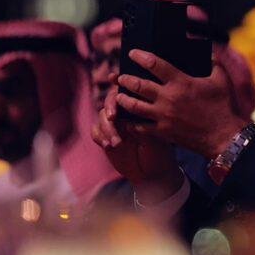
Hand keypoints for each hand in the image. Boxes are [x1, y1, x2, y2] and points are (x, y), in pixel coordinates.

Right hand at [91, 85, 182, 203]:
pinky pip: (95, 131)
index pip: (129, 93)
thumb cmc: (158, 154)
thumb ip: (142, 128)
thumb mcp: (155, 140)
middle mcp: (127, 114)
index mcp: (141, 109)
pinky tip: (108, 146)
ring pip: (102, 116)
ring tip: (117, 143)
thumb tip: (127, 121)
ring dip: (107, 128)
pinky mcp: (105, 137)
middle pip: (111, 101)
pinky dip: (99, 136)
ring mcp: (115, 125)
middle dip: (110, 107)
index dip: (119, 85)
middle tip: (113, 117)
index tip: (114, 80)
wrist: (151, 174)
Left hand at [116, 49, 248, 157]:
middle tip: (120, 77)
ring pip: (134, 106)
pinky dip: (131, 123)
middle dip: (125, 79)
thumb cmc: (223, 107)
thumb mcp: (221, 80)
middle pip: (138, 85)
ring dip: (123, 99)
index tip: (132, 53)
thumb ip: (213, 63)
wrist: (223, 136)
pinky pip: (140, 127)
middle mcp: (168, 98)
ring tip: (119, 96)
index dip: (140, 56)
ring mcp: (163, 116)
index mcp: (181, 82)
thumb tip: (209, 53)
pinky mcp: (162, 132)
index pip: (154, 64)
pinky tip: (128, 120)